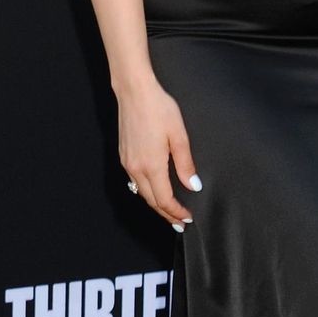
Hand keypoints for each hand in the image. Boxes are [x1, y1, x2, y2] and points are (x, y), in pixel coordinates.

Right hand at [118, 78, 201, 228]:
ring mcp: (127, 162)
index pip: (164, 199)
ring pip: (141, 192)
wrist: (135, 92)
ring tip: (168, 212)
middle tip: (179, 224)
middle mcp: (136, 168)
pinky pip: (134, 181)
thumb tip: (193, 185)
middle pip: (151, 200)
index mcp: (151, 166)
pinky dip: (146, 192)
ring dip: (155, 205)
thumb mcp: (179, 136)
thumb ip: (185, 164)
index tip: (187, 218)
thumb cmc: (158, 109)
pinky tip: (153, 191)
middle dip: (166, 214)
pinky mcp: (124, 155)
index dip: (176, 212)